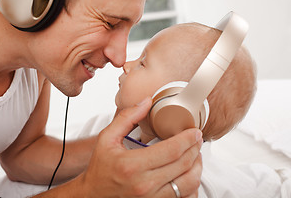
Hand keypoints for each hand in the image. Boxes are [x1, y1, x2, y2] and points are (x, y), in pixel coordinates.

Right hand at [80, 97, 202, 197]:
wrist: (93, 195)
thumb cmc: (100, 168)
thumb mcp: (107, 139)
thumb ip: (126, 118)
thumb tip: (146, 102)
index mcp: (132, 165)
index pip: (171, 150)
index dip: (187, 139)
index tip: (194, 131)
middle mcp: (144, 185)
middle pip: (184, 165)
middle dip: (195, 148)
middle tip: (197, 139)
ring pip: (188, 183)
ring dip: (197, 167)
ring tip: (195, 155)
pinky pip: (184, 197)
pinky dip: (191, 185)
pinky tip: (189, 174)